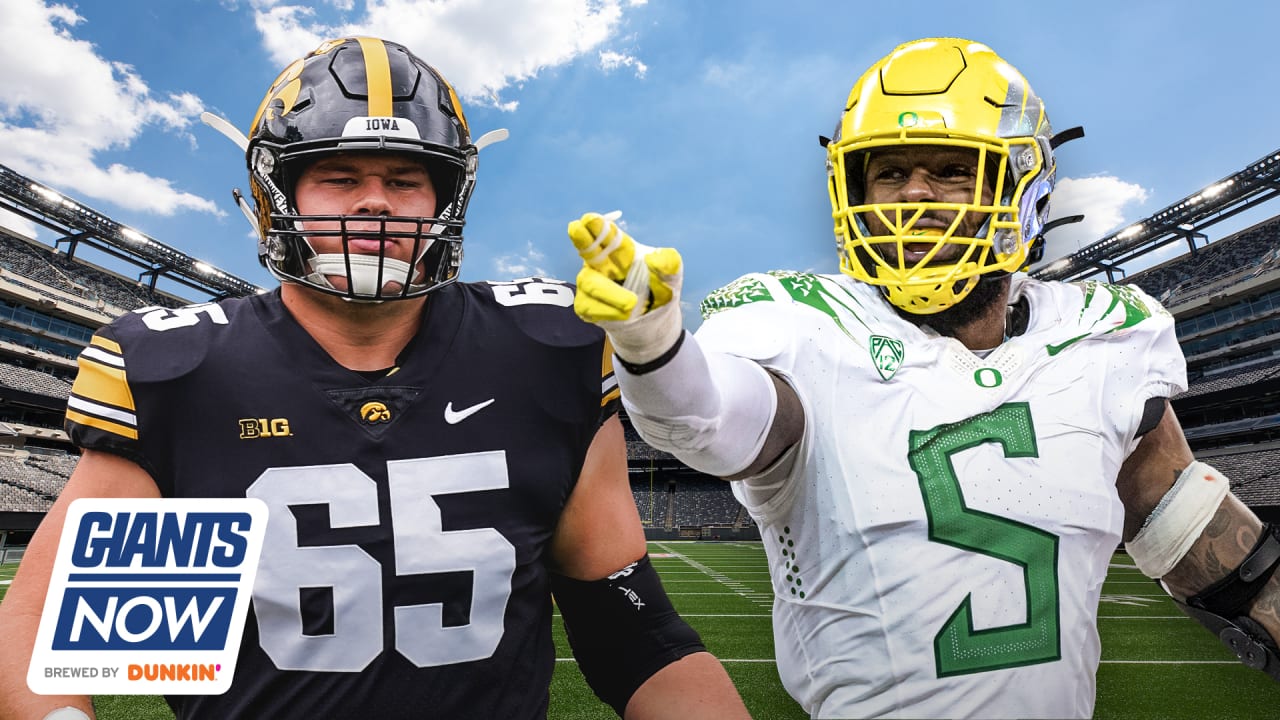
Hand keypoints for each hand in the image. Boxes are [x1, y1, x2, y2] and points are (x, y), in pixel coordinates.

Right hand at [567, 212, 683, 364]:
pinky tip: (625, 315)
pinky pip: (590, 306)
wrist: (654, 322)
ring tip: (632, 304)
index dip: (598, 227)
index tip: (589, 219)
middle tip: (576, 228)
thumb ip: (669, 262)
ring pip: (590, 283)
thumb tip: (653, 259)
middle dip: (582, 239)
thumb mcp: (672, 274)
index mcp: (621, 250)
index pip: (607, 235)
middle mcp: (601, 263)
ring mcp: (591, 284)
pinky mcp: (586, 305)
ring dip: (610, 293)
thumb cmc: (659, 289)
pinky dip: (609, 311)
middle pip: (587, 249)